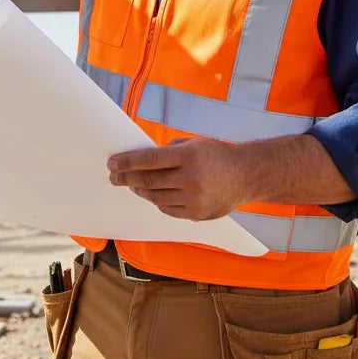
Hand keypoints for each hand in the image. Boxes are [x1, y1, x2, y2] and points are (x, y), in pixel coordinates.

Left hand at [107, 137, 246, 220]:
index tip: (112, 163)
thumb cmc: (216, 155)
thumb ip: (169, 151)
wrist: (245, 176)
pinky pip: (167, 209)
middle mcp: (190, 178)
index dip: (127, 162)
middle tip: (114, 176)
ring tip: (132, 184)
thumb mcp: (193, 143)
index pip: (149, 160)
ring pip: (155, 197)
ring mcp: (193, 199)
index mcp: (189, 156)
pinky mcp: (196, 214)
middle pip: (149, 180)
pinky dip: (157, 201)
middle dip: (127, 178)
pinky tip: (152, 194)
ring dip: (140, 190)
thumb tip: (142, 159)